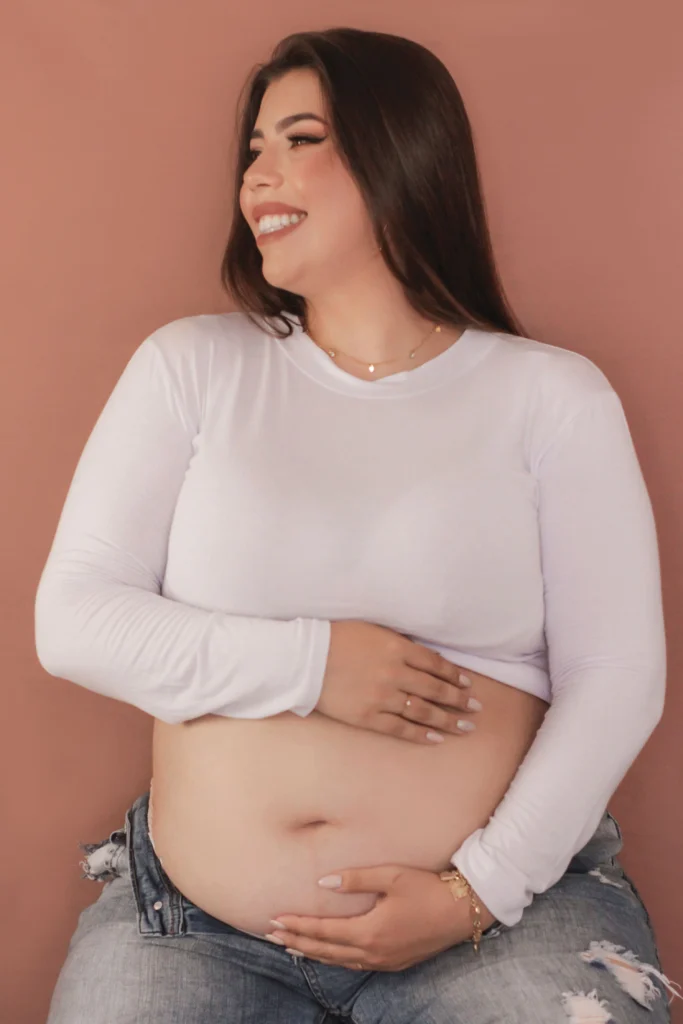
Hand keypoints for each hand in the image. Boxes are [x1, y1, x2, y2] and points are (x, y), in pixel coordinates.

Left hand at [264, 864, 495, 971]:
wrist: (463, 911)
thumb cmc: (428, 888)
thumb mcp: (392, 876)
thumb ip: (356, 879)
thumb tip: (323, 883)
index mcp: (370, 931)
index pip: (323, 932)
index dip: (297, 926)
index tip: (275, 920)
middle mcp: (373, 952)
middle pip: (325, 951)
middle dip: (297, 942)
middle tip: (271, 936)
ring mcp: (384, 961)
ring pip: (339, 961)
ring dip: (312, 953)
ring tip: (291, 947)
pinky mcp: (394, 962)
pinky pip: (355, 965)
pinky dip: (335, 959)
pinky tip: (328, 954)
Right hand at [315, 620, 481, 744]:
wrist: (305, 659)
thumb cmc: (338, 638)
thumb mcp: (374, 631)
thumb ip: (400, 644)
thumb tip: (425, 658)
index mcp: (397, 648)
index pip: (436, 665)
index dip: (455, 676)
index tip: (468, 684)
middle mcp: (394, 673)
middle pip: (436, 690)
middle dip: (459, 700)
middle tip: (476, 709)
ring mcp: (382, 697)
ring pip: (423, 711)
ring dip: (448, 720)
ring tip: (465, 727)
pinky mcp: (368, 716)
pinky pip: (400, 728)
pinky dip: (420, 733)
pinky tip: (436, 738)